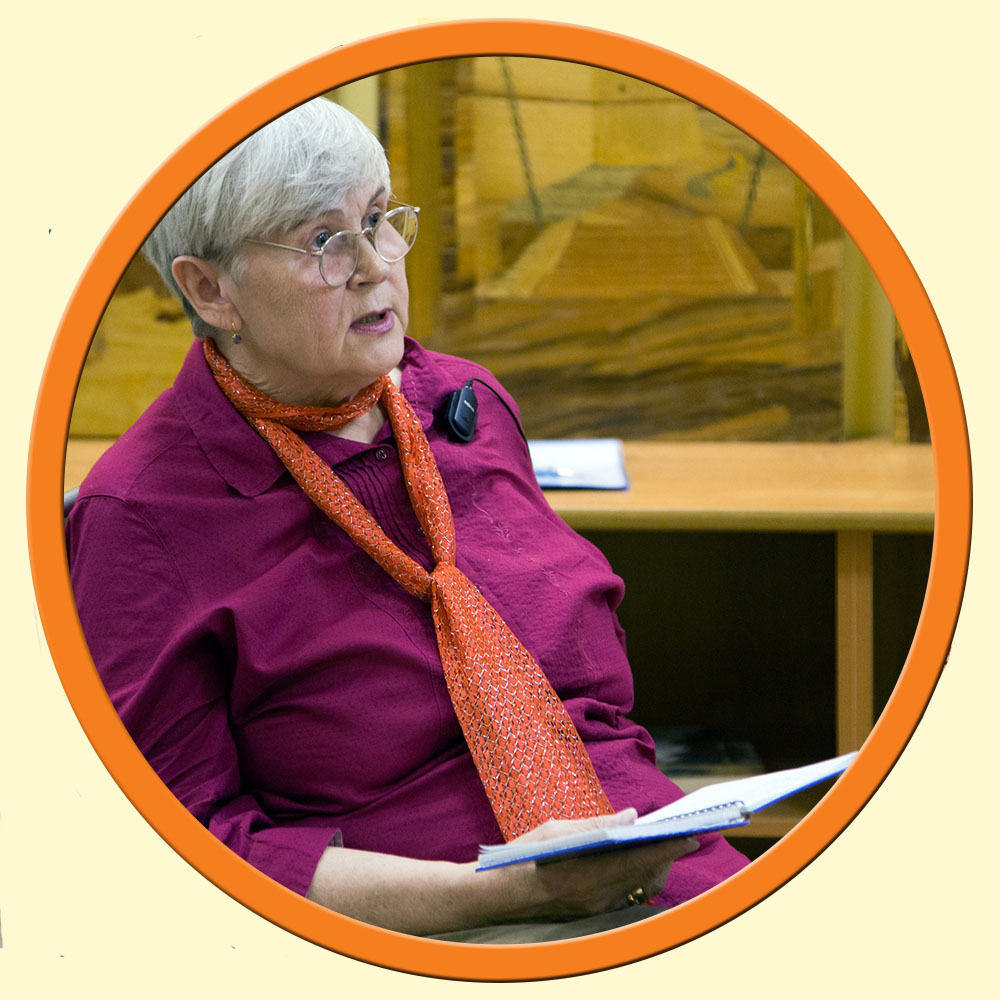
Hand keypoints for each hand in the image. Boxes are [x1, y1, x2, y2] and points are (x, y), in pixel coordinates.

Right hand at [485, 810, 699, 922]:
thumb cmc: (524, 857)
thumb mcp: (557, 831)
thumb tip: (631, 816)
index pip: (639, 861)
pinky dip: (636, 877)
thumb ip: (596, 824)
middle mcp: (597, 897)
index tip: (690, 836)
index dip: (668, 848)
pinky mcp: (592, 913)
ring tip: (664, 845)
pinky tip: (637, 861)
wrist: (498, 896)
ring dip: (654, 867)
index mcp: (588, 874)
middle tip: (681, 835)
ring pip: (638, 887)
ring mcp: (595, 909)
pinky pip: (625, 894)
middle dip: (667, 856)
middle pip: (645, 877)